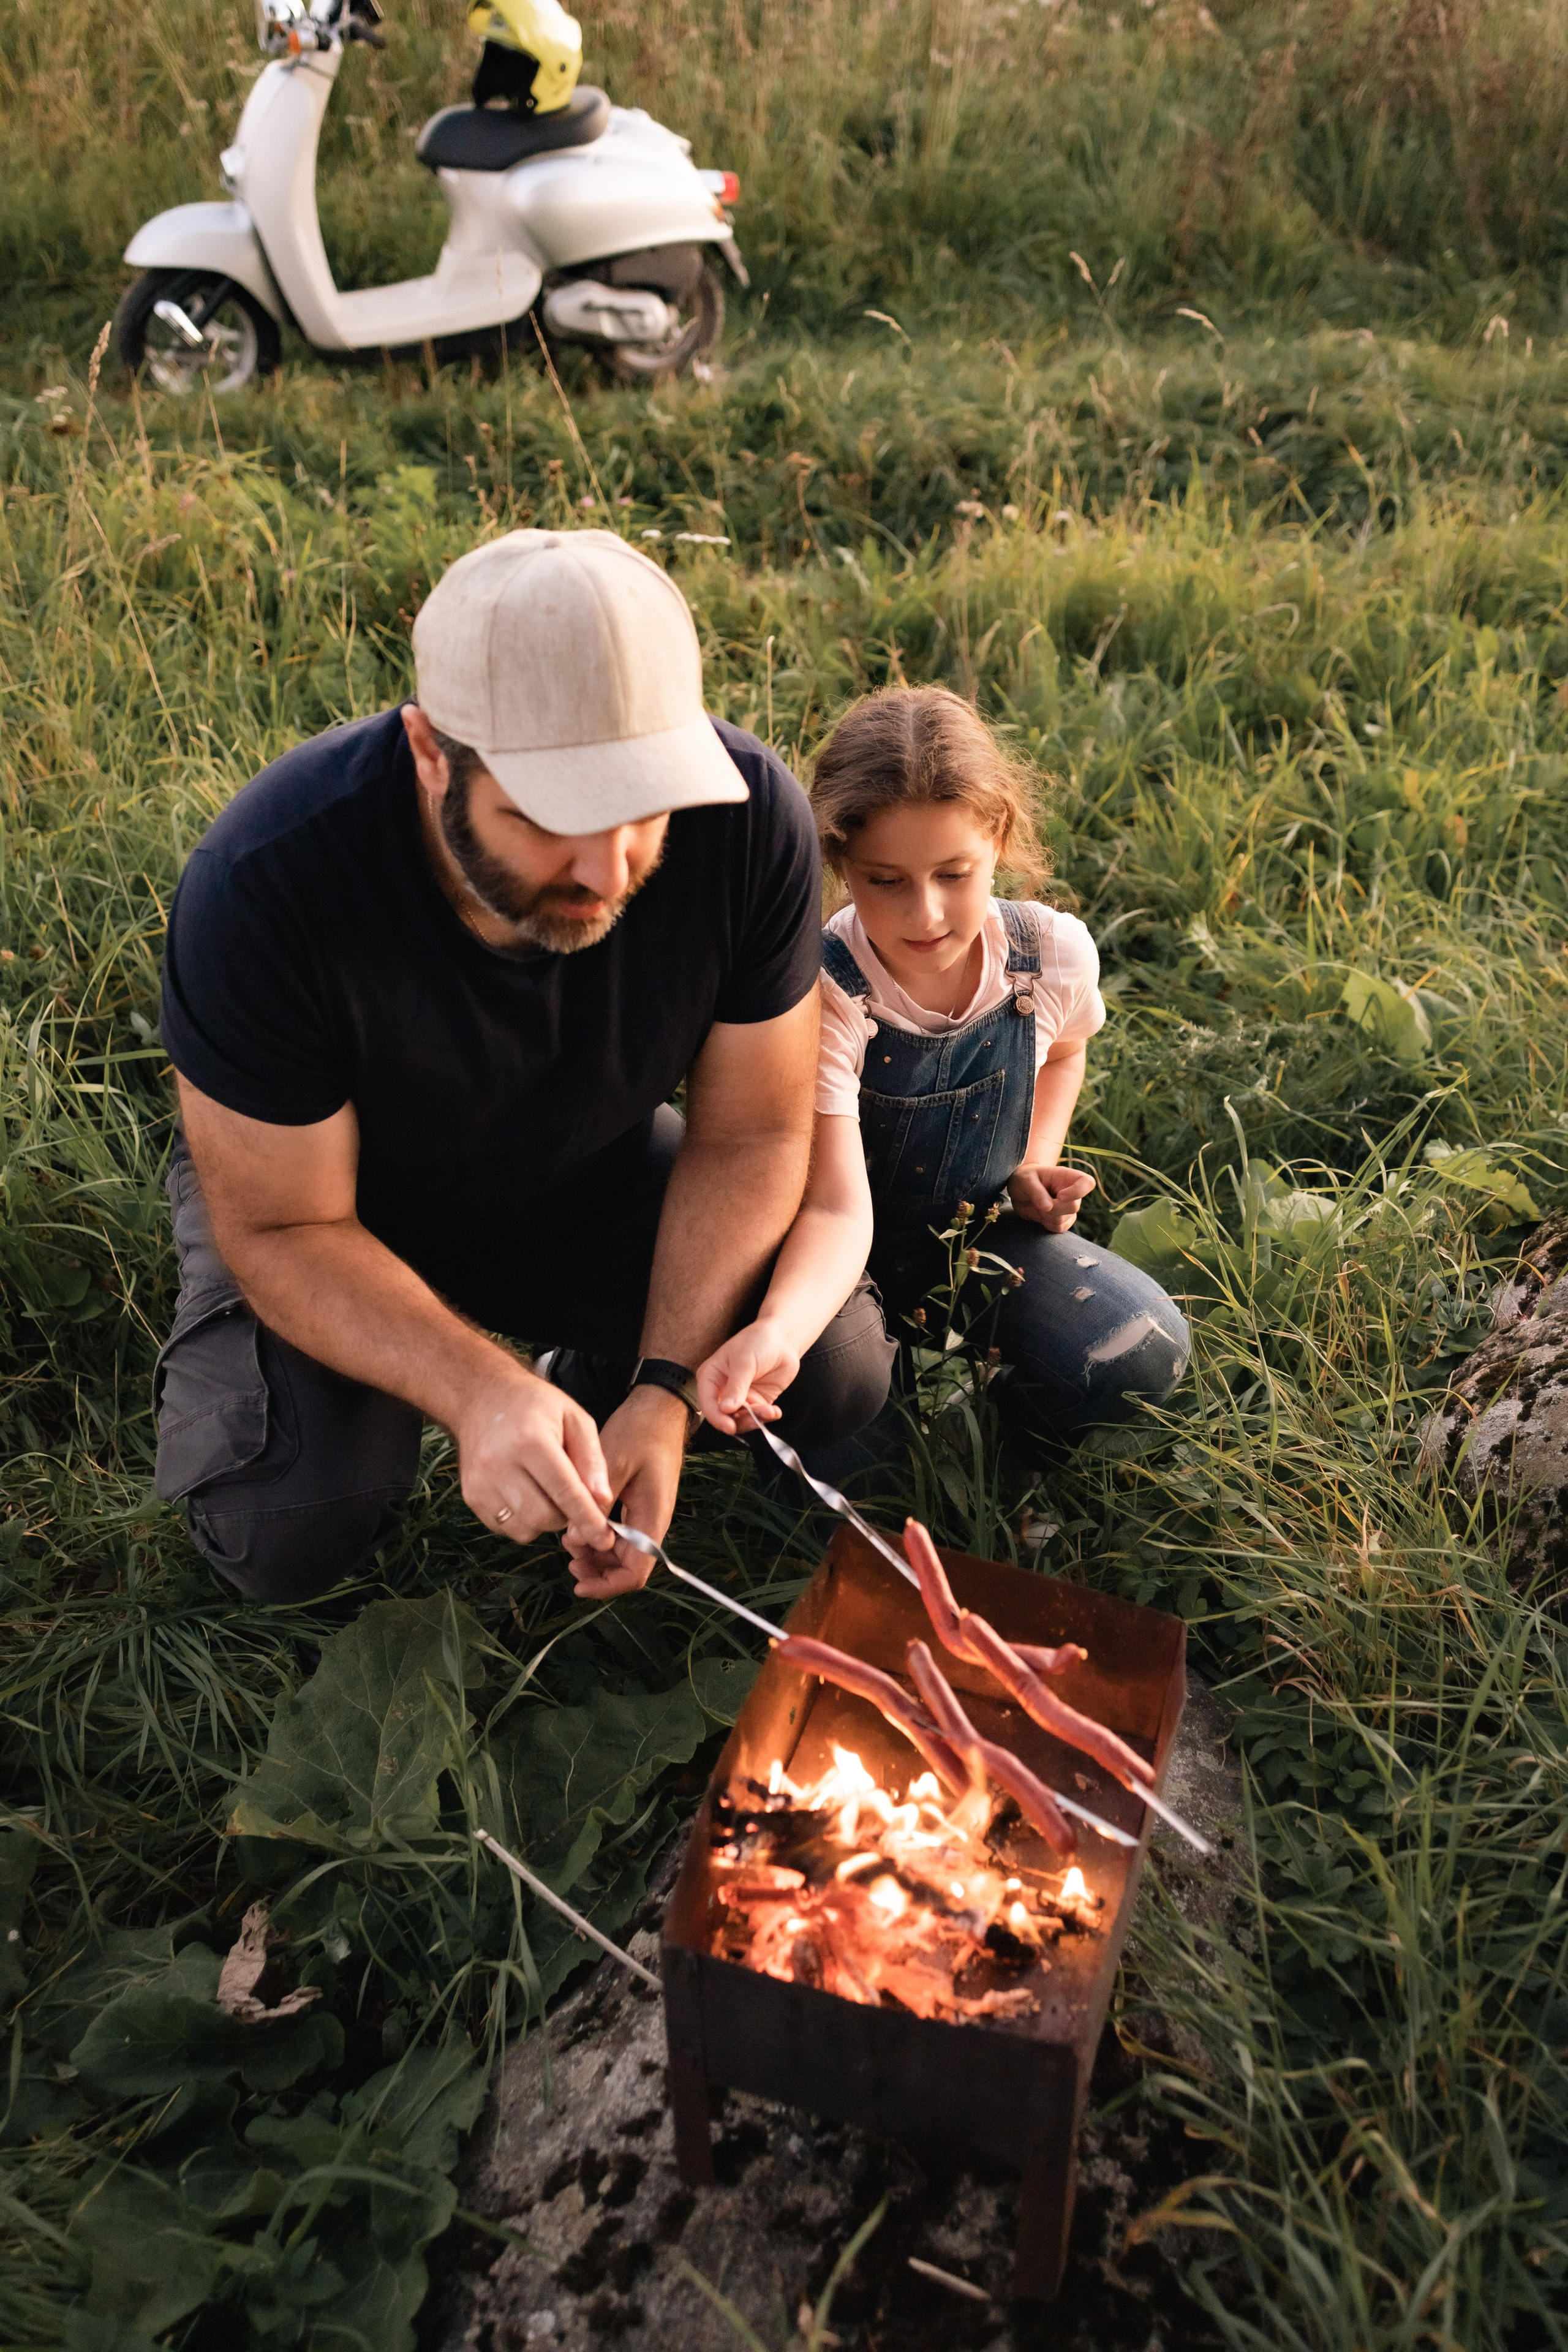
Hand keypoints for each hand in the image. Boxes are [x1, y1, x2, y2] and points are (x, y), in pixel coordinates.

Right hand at [453, 1363, 613, 1552]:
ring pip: (525, 1528)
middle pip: (544, 1516)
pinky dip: (524, 1521)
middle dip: (567, 1517)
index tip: (604, 1538)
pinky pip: (505, 1528)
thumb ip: (592, 1458)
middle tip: (572, 1497)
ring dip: (545, 1521)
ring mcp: (480, 1483)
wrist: (480, 1397)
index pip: (565, 1491)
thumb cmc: (534, 1405)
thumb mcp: (573, 1417)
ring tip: (548, 1492)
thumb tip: (602, 1499)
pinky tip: (527, 1495)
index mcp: (530, 1441)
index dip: (587, 1519)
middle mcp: (499, 1464)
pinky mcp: (471, 1496)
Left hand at [562, 1384, 689, 1598]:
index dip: (607, 1585)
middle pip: (627, 1567)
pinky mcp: (637, 1506)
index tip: (578, 1583)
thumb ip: (597, 1502)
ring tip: (569, 1540)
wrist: (658, 1409)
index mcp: (651, 1517)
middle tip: (568, 1559)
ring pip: (621, 1553)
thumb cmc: (640, 1431)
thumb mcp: (615, 1462)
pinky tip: (579, 1525)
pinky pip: (619, 1534)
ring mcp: (645, 1515)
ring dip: (595, 1554)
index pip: (636, 1572)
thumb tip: (575, 1539)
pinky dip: (598, 1536)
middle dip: (597, 1570)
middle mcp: (652, 1522)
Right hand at [696, 1317, 800, 1435]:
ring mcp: (740, 1397)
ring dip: (755, 1419)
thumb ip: (736, 1386)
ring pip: (741, 1420)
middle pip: (723, 1416)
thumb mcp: (744, 1361)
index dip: (717, 1418)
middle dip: (739, 1421)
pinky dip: (766, 1417)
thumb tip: (726, 1409)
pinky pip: (758, 1417)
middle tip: (755, 1420)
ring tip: (770, 1411)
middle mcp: (722, 1390)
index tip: (729, 1427)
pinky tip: (775, 1411)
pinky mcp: (757, 1402)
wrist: (782, 1339)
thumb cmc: (757, 1341)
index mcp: (711, 1377)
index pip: (708, 1403)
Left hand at [1009, 1164, 1096, 1232]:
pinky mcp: (1063, 1220)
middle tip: (1038, 1202)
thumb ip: (1036, 1192)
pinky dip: (1047, 1225)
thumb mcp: (1025, 1180)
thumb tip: (1048, 1207)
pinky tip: (1040, 1215)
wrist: (1020, 1190)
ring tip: (1038, 1205)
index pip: (1088, 1183)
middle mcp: (1072, 1192)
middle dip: (1053, 1208)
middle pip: (1073, 1207)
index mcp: (1067, 1177)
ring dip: (1047, 1217)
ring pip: (1066, 1220)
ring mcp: (1069, 1208)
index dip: (1077, 1192)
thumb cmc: (1024, 1179)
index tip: (1060, 1196)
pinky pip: (1060, 1228)